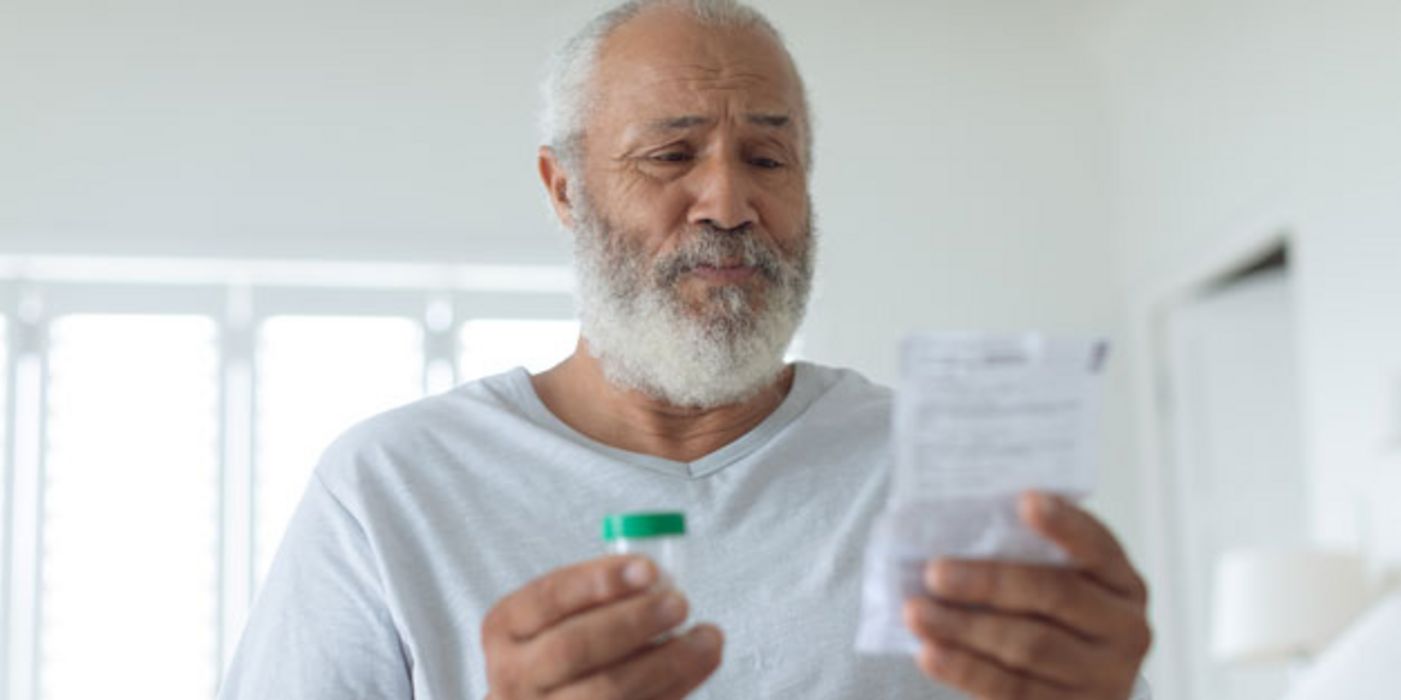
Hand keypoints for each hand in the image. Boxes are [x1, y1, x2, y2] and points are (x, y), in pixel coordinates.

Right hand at [482, 555, 722, 698]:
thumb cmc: (561, 647)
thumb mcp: (558, 614)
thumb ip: (597, 594)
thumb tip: (656, 575)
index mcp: (505, 628)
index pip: (548, 597)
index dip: (598, 581)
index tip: (649, 569)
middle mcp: (513, 676)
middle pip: (574, 648)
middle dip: (633, 622)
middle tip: (680, 603)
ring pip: (607, 691)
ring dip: (667, 661)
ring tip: (707, 637)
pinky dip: (673, 688)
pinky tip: (697, 666)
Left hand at [902, 491, 1150, 699]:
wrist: (1077, 687)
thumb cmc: (1055, 616)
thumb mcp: (1061, 581)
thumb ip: (1028, 554)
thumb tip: (962, 524)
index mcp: (1122, 582)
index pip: (1097, 546)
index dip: (1064, 524)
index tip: (1026, 500)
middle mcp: (1124, 629)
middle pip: (1055, 595)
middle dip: (990, 582)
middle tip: (935, 572)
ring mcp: (1102, 677)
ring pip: (1029, 647)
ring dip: (965, 629)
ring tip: (916, 612)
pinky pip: (1013, 691)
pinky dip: (966, 670)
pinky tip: (930, 654)